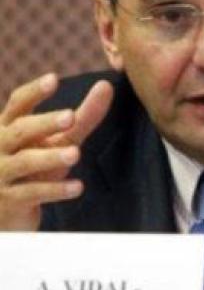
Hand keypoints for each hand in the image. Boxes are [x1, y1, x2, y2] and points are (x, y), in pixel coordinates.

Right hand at [0, 73, 113, 230]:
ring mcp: (2, 173)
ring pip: (25, 162)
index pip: (18, 104)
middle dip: (45, 122)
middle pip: (21, 130)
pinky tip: (78, 187)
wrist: (6, 210)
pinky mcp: (10, 200)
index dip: (34, 92)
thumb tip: (106, 85)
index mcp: (10, 127)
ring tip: (76, 153)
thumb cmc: (35, 165)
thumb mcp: (58, 139)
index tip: (53, 79)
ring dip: (50, 157)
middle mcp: (1, 147)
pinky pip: (32, 193)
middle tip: (70, 116)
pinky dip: (56, 190)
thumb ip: (83, 116)